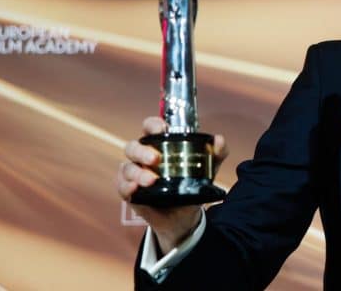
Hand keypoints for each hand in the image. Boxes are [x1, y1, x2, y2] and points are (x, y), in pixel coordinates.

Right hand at [116, 116, 228, 252]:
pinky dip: (126, 186)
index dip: (152, 124)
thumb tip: (219, 139)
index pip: (150, 128)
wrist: (185, 216)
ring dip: (137, 172)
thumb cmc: (192, 184)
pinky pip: (121, 186)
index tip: (162, 128)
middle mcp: (144, 157)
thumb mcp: (209, 168)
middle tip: (155, 158)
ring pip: (127, 166)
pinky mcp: (130, 192)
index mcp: (161, 145)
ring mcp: (135, 174)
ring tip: (151, 180)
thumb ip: (217, 153)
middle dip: (143, 151)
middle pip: (134, 146)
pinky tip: (135, 188)